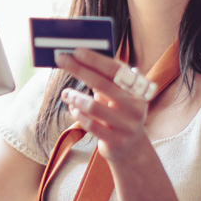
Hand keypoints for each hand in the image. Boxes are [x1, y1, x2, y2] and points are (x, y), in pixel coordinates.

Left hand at [56, 48, 150, 162]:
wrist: (132, 149)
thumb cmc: (120, 114)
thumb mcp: (120, 95)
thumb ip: (107, 79)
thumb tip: (83, 57)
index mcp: (138, 90)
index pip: (116, 70)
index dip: (96, 60)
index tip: (77, 51)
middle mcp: (135, 106)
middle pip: (103, 84)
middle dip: (80, 70)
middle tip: (62, 60)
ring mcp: (127, 125)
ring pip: (94, 106)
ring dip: (76, 97)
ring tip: (65, 93)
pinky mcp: (116, 141)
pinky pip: (92, 125)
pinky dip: (79, 115)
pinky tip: (73, 109)